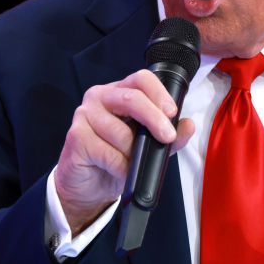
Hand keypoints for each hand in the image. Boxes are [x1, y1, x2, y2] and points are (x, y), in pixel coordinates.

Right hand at [55, 69, 194, 234]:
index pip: (141, 79)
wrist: (89, 185)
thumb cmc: (116, 159)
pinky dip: (120, 166)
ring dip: (134, 153)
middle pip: (131, 98)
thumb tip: (188, 126)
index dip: (159, 93)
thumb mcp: (149, 146)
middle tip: (166, 137)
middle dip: (154, 118)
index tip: (172, 113)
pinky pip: (107, 152)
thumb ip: (170, 135)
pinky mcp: (76, 137)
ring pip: (120, 132)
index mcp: (119, 92)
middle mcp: (100, 98)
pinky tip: (121, 170)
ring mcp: (84, 115)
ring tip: (134, 162)